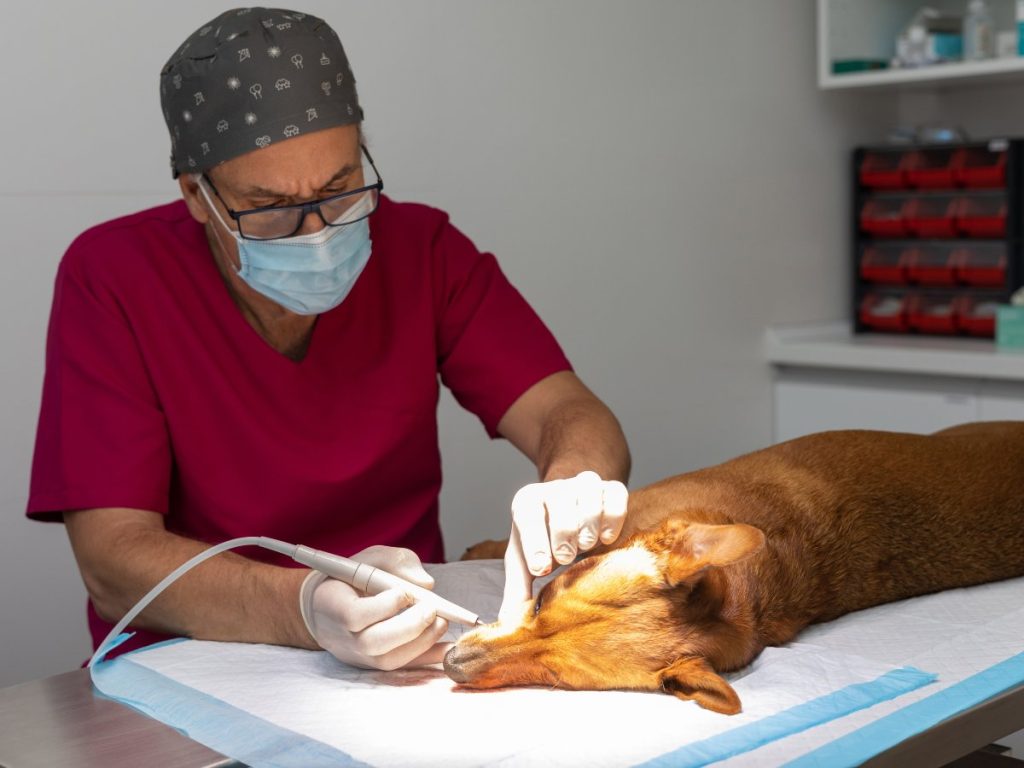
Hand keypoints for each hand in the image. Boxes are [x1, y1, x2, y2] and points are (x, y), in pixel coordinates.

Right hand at [299, 545, 449, 670]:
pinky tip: (448, 649)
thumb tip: (427, 584)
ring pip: (387, 660)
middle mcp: (342, 636)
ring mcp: (357, 654)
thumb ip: (397, 562)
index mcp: (333, 604)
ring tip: (441, 622)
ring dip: (420, 643)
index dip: (382, 607)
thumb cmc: (350, 579)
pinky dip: (426, 659)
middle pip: (372, 643)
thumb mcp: (369, 559)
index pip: (354, 615)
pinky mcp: (373, 665)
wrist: (324, 609)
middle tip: (431, 610)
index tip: (404, 593)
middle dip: (408, 627)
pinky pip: (401, 668)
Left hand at [499, 470, 627, 621]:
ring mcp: (584, 483)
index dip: (534, 542)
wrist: (573, 514)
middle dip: (563, 535)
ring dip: (588, 527)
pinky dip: (612, 519)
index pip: (527, 513)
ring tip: (586, 547)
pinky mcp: (611, 487)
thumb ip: (517, 592)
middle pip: (559, 500)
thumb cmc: (546, 543)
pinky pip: (616, 495)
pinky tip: (606, 538)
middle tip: (566, 558)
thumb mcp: (526, 564)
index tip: (541, 569)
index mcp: (527, 502)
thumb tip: (508, 628)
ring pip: (588, 493)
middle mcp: (554, 487)